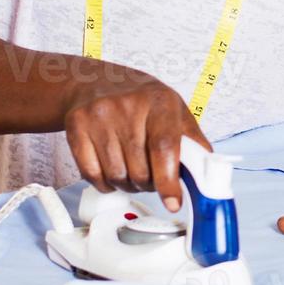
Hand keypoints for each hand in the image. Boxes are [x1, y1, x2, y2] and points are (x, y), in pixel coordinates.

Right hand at [62, 70, 209, 211]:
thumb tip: (207, 175)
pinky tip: (112, 171)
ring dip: (127, 185)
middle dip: (149, 184)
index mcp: (160, 102)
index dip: (169, 180)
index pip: (164, 147)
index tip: (173, 202)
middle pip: (139, 169)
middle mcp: (127, 106)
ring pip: (115, 176)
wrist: (99, 83)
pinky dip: (104, 183)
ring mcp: (98, 115)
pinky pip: (90, 175)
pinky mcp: (76, 126)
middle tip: (152, 178)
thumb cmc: (144, 102)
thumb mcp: (176, 112)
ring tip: (132, 171)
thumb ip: (193, 143)